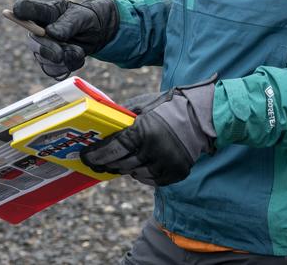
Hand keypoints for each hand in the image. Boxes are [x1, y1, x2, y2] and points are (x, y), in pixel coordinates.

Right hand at [11, 0, 118, 79]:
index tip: (18, 10)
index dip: (21, 10)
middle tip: (60, 54)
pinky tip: (77, 57)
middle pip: (32, 41)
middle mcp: (38, 30)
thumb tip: (50, 33)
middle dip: (46, 49)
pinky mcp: (50, 63)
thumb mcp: (81, 16)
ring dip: (64, 58)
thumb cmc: (85, 19)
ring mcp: (42, 48)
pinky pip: (54, 70)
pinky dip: (69, 66)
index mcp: (44, 12)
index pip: (25, 8)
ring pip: (44, 59)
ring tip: (78, 50)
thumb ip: (67, 23)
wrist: (96, 34)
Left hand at [80, 79, 216, 185]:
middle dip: (107, 164)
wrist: (200, 116)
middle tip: (97, 163)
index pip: (113, 149)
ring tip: (119, 163)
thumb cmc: (168, 107)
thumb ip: (123, 116)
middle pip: (122, 164)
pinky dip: (143, 175)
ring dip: (126, 169)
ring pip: (136, 174)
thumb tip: (103, 124)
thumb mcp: (142, 105)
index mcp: (143, 131)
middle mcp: (154, 150)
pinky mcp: (176, 173)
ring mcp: (165, 164)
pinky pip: (152, 180)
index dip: (96, 155)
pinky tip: (139, 167)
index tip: (85, 158)